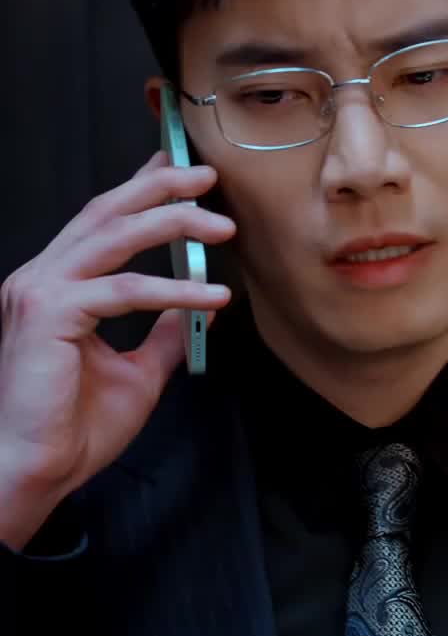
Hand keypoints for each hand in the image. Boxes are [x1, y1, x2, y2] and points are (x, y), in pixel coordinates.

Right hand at [0, 149, 236, 547]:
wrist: (37, 467)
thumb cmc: (74, 428)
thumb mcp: (137, 373)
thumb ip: (163, 338)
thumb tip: (199, 310)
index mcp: (56, 286)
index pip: (101, 222)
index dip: (140, 189)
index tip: (180, 167)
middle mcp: (43, 278)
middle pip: (106, 212)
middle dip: (160, 188)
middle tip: (207, 174)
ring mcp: (41, 291)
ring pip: (115, 237)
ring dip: (173, 223)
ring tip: (221, 225)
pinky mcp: (50, 314)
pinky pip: (125, 291)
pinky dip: (174, 290)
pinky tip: (212, 296)